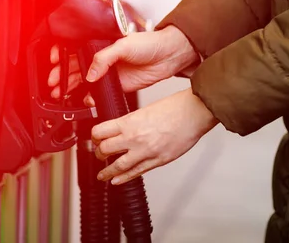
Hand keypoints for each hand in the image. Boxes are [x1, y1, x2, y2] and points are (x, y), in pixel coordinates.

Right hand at [47, 25, 198, 97]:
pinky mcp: (117, 85)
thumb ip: (104, 58)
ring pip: (84, 82)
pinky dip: (90, 98)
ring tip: (62, 94)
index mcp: (101, 44)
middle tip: (55, 85)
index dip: (62, 57)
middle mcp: (103, 58)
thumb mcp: (124, 45)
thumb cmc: (150, 43)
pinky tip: (85, 99)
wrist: (168, 56)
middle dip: (62, 76)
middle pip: (76, 68)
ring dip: (72, 88)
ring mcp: (109, 73)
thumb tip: (90, 73)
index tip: (54, 63)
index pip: (76, 50)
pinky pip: (98, 93)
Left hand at [91, 88, 217, 184]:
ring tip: (102, 175)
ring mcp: (145, 151)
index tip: (94, 139)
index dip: (94, 136)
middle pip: (105, 150)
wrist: (194, 113)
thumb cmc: (175, 107)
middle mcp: (134, 137)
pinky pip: (136, 172)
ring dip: (107, 172)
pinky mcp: (158, 161)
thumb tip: (122, 128)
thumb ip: (132, 121)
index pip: (100, 131)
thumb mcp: (146, 109)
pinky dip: (124, 178)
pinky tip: (117, 181)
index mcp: (130, 121)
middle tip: (98, 155)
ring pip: (118, 166)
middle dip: (99, 154)